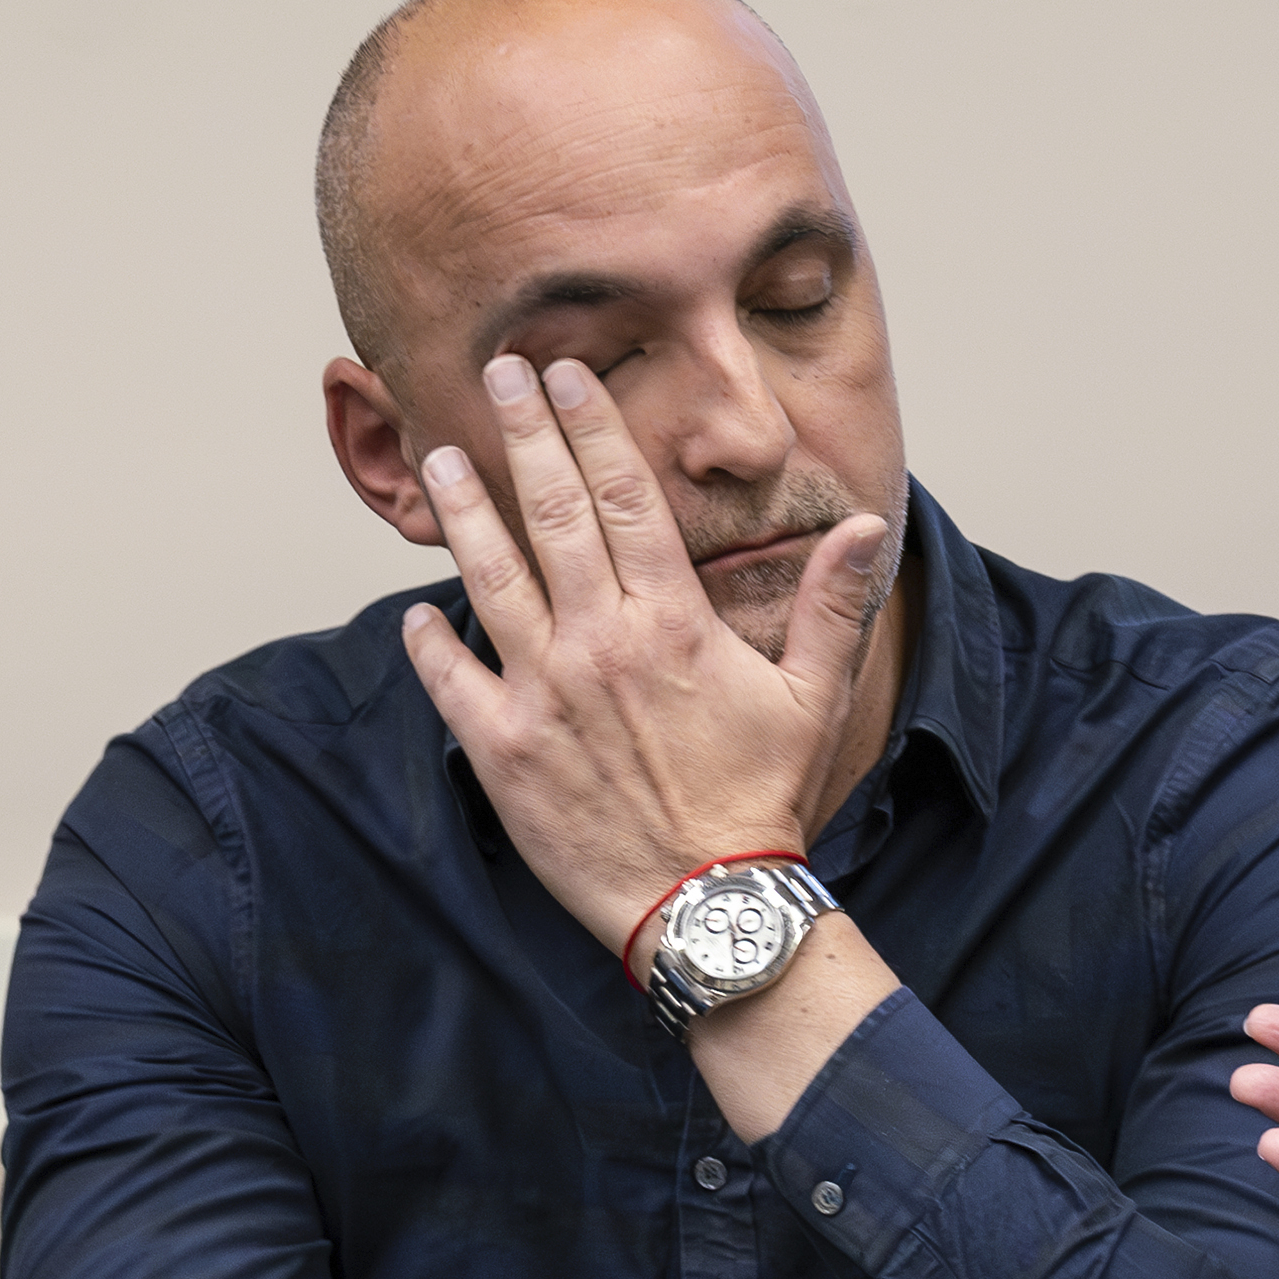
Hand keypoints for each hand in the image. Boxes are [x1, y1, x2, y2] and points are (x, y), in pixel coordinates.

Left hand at [397, 354, 897, 955]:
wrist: (710, 904)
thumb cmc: (764, 801)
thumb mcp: (814, 696)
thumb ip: (830, 602)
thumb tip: (862, 522)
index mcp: (673, 621)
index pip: (625, 497)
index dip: (592, 427)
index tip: (567, 375)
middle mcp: (601, 642)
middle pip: (553, 513)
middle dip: (524, 435)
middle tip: (498, 374)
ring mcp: (544, 693)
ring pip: (491, 578)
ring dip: (464, 512)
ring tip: (440, 456)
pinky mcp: (503, 750)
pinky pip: (451, 679)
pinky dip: (429, 641)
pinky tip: (417, 611)